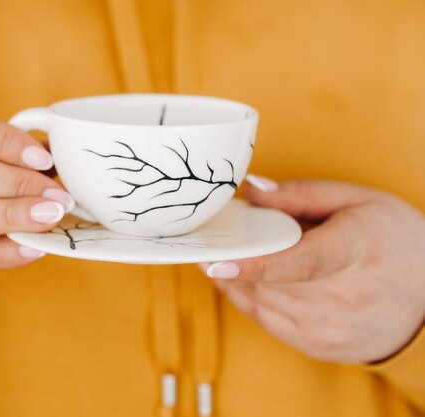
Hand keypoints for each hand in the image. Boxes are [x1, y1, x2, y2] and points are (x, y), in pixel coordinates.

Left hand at [200, 177, 424, 362]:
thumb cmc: (394, 240)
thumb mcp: (358, 201)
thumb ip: (300, 193)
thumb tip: (251, 191)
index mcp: (354, 251)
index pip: (299, 262)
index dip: (255, 264)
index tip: (216, 261)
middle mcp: (343, 297)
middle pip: (268, 284)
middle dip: (232, 263)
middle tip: (211, 241)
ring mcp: (331, 329)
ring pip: (260, 305)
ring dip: (234, 281)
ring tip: (224, 258)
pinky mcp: (320, 347)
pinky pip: (267, 323)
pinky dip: (248, 300)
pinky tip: (243, 281)